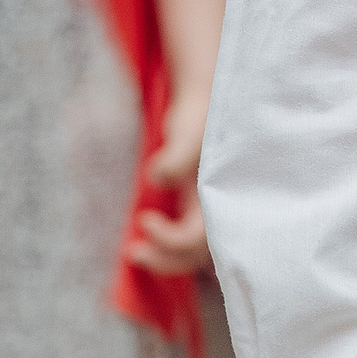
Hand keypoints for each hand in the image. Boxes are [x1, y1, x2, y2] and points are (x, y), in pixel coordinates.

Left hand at [125, 91, 211, 276]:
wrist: (207, 99)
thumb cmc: (200, 115)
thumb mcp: (188, 132)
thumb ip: (177, 156)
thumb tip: (158, 178)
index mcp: (223, 195)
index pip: (200, 237)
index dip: (170, 239)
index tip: (144, 219)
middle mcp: (219, 205)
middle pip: (199, 253)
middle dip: (166, 259)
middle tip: (133, 253)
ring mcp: (209, 205)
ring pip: (195, 249)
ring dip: (167, 255)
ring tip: (134, 252)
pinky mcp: (198, 202)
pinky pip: (189, 235)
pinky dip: (170, 242)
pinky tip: (148, 232)